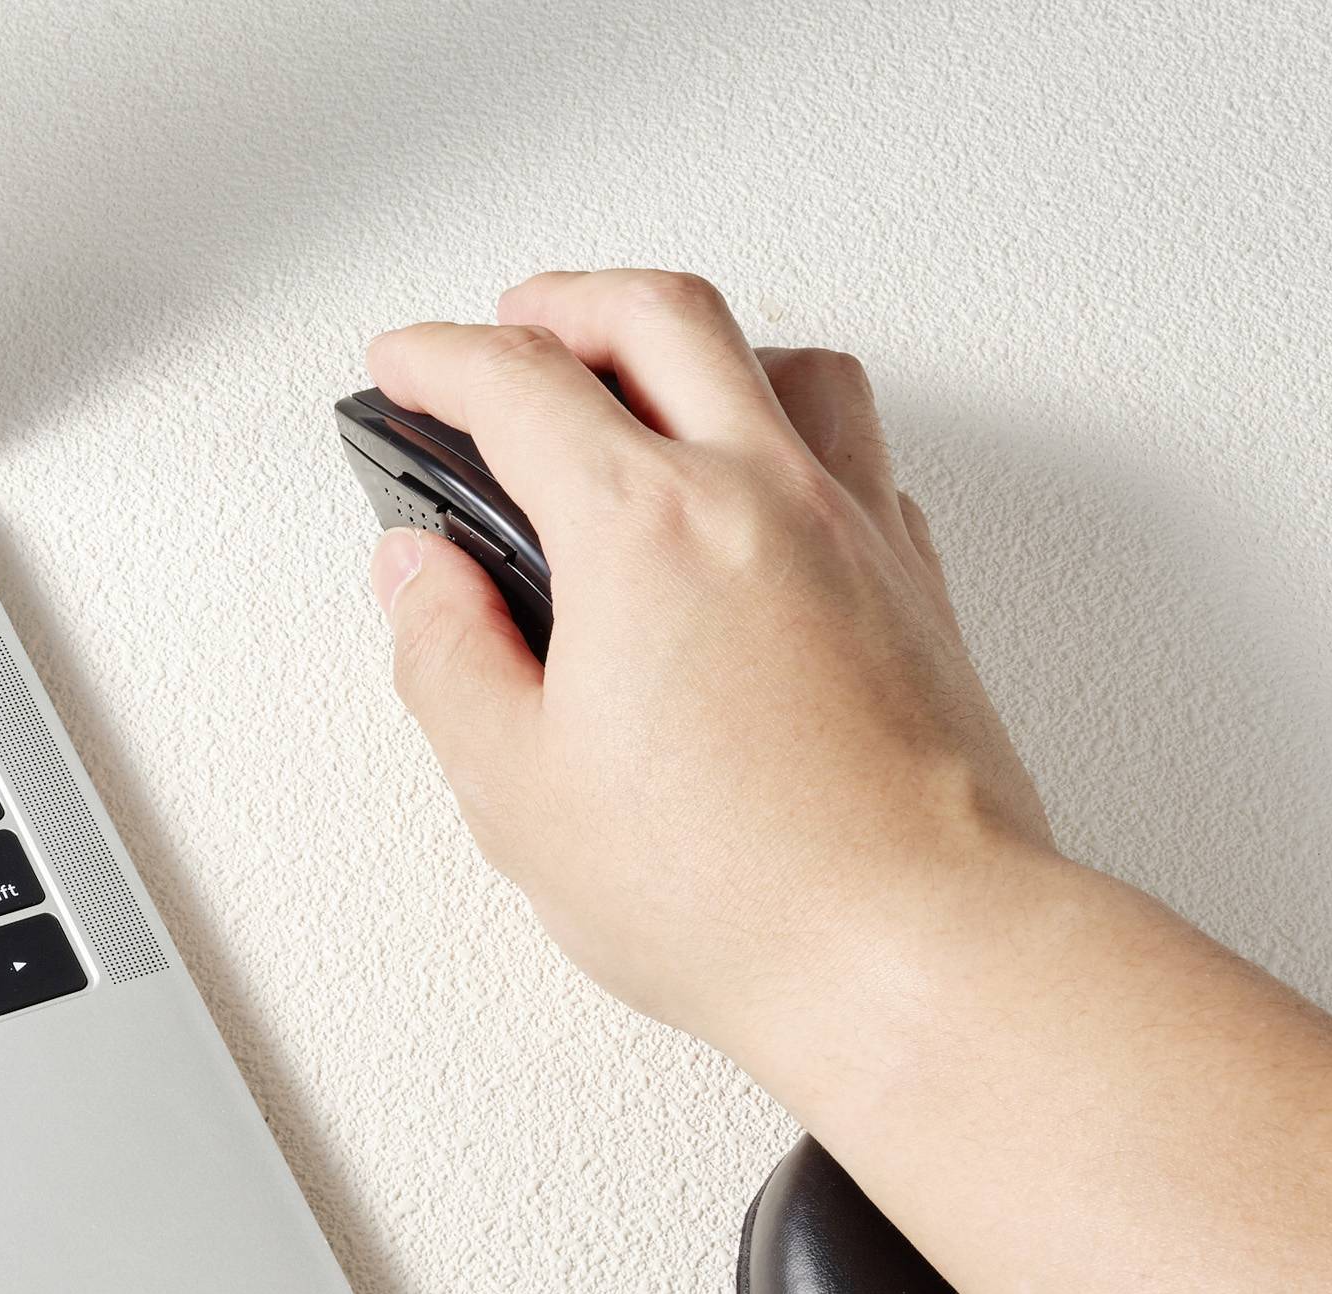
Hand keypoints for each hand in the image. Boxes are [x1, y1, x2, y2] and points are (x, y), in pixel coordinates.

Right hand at [365, 269, 1063, 1064]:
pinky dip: (793, 433)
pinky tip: (770, 488)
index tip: (409, 366)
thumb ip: (448, 658)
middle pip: (661, 318)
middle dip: (566, 301)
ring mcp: (861, 535)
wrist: (919, 953)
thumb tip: (420, 581)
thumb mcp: (520, 790)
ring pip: (788, 363)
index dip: (441, 359)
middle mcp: (765, 497)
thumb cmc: (742, 892)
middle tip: (514, 328)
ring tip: (649, 380)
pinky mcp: (921, 594)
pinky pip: (861, 454)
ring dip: (700, 345)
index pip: (520, 382)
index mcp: (646, 527)